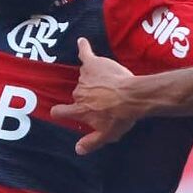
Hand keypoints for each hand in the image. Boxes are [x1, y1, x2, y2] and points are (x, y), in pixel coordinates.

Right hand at [54, 38, 147, 154]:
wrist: (133, 97)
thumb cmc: (121, 117)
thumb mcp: (107, 135)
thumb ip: (91, 142)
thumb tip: (78, 150)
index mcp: (80, 110)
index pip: (60, 112)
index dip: (59, 112)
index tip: (60, 112)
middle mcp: (79, 93)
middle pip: (77, 94)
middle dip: (87, 96)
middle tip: (103, 99)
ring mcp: (85, 77)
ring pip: (84, 78)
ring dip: (92, 80)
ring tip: (107, 83)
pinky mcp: (94, 64)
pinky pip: (85, 53)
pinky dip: (83, 47)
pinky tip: (82, 42)